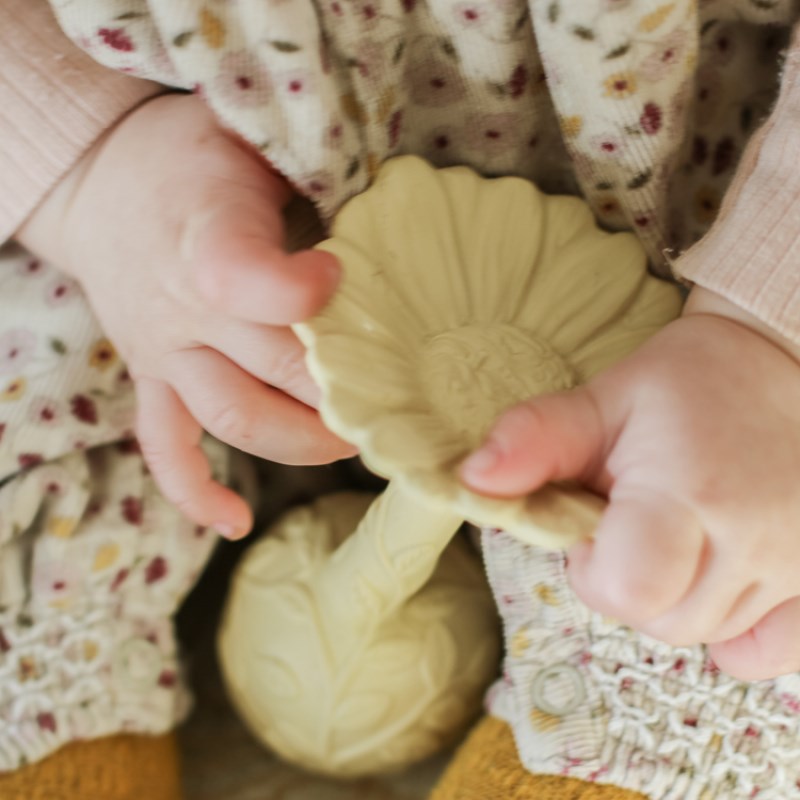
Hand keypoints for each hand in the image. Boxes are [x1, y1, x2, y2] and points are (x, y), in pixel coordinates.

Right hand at [17, 93, 355, 538]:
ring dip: (299, 443)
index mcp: (209, 236)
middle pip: (271, 370)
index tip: (342, 279)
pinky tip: (234, 521)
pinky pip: (165, 447)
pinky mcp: (152, 378)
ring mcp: (165, 352)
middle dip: (342, 394)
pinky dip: (197, 491)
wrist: (101, 179)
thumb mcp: (250, 136)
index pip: (248, 282)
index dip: (303, 293)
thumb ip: (315, 178)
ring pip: (233, 417)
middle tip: (401, 403)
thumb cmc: (192, 156)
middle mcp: (184, 308)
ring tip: (354, 444)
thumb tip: (396, 226)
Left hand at [459, 287, 799, 679]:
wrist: (777, 368)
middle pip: (660, 620)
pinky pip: (765, 653)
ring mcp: (796, 562)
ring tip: (678, 533)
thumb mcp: (601, 400)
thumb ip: (534, 440)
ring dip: (674, 597)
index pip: (625, 589)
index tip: (595, 527)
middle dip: (627, 583)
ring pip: (705, 634)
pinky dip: (735, 633)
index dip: (592, 570)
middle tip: (635, 524)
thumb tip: (472, 481)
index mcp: (687, 490)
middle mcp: (752, 537)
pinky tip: (720, 576)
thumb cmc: (680, 387)